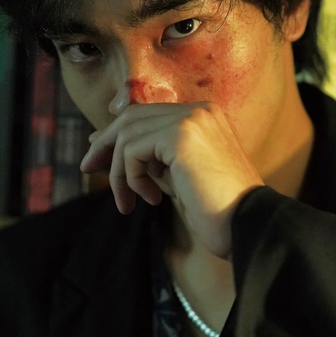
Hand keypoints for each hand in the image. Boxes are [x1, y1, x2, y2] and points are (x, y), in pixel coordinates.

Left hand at [80, 102, 263, 258]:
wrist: (247, 226)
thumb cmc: (218, 211)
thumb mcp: (179, 178)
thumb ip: (152, 159)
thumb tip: (107, 147)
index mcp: (204, 116)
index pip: (146, 114)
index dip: (116, 132)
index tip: (96, 154)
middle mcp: (199, 110)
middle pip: (131, 117)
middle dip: (105, 144)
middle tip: (88, 169)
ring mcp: (191, 120)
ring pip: (127, 135)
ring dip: (119, 173)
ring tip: (129, 202)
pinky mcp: (181, 136)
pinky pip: (132, 151)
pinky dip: (130, 178)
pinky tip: (149, 200)